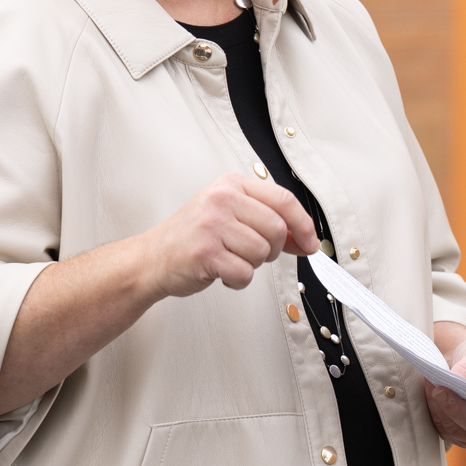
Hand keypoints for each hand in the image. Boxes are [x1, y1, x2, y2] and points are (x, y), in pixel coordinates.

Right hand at [137, 172, 319, 297]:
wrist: (154, 258)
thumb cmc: (195, 237)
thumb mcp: (231, 216)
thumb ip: (268, 221)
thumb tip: (307, 239)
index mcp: (231, 184)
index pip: (283, 199)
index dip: (303, 224)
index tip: (311, 242)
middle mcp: (221, 199)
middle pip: (276, 228)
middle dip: (272, 249)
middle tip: (252, 253)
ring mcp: (212, 224)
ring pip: (262, 252)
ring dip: (252, 265)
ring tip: (230, 259)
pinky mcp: (205, 252)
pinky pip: (244, 273)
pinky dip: (238, 280)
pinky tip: (221, 272)